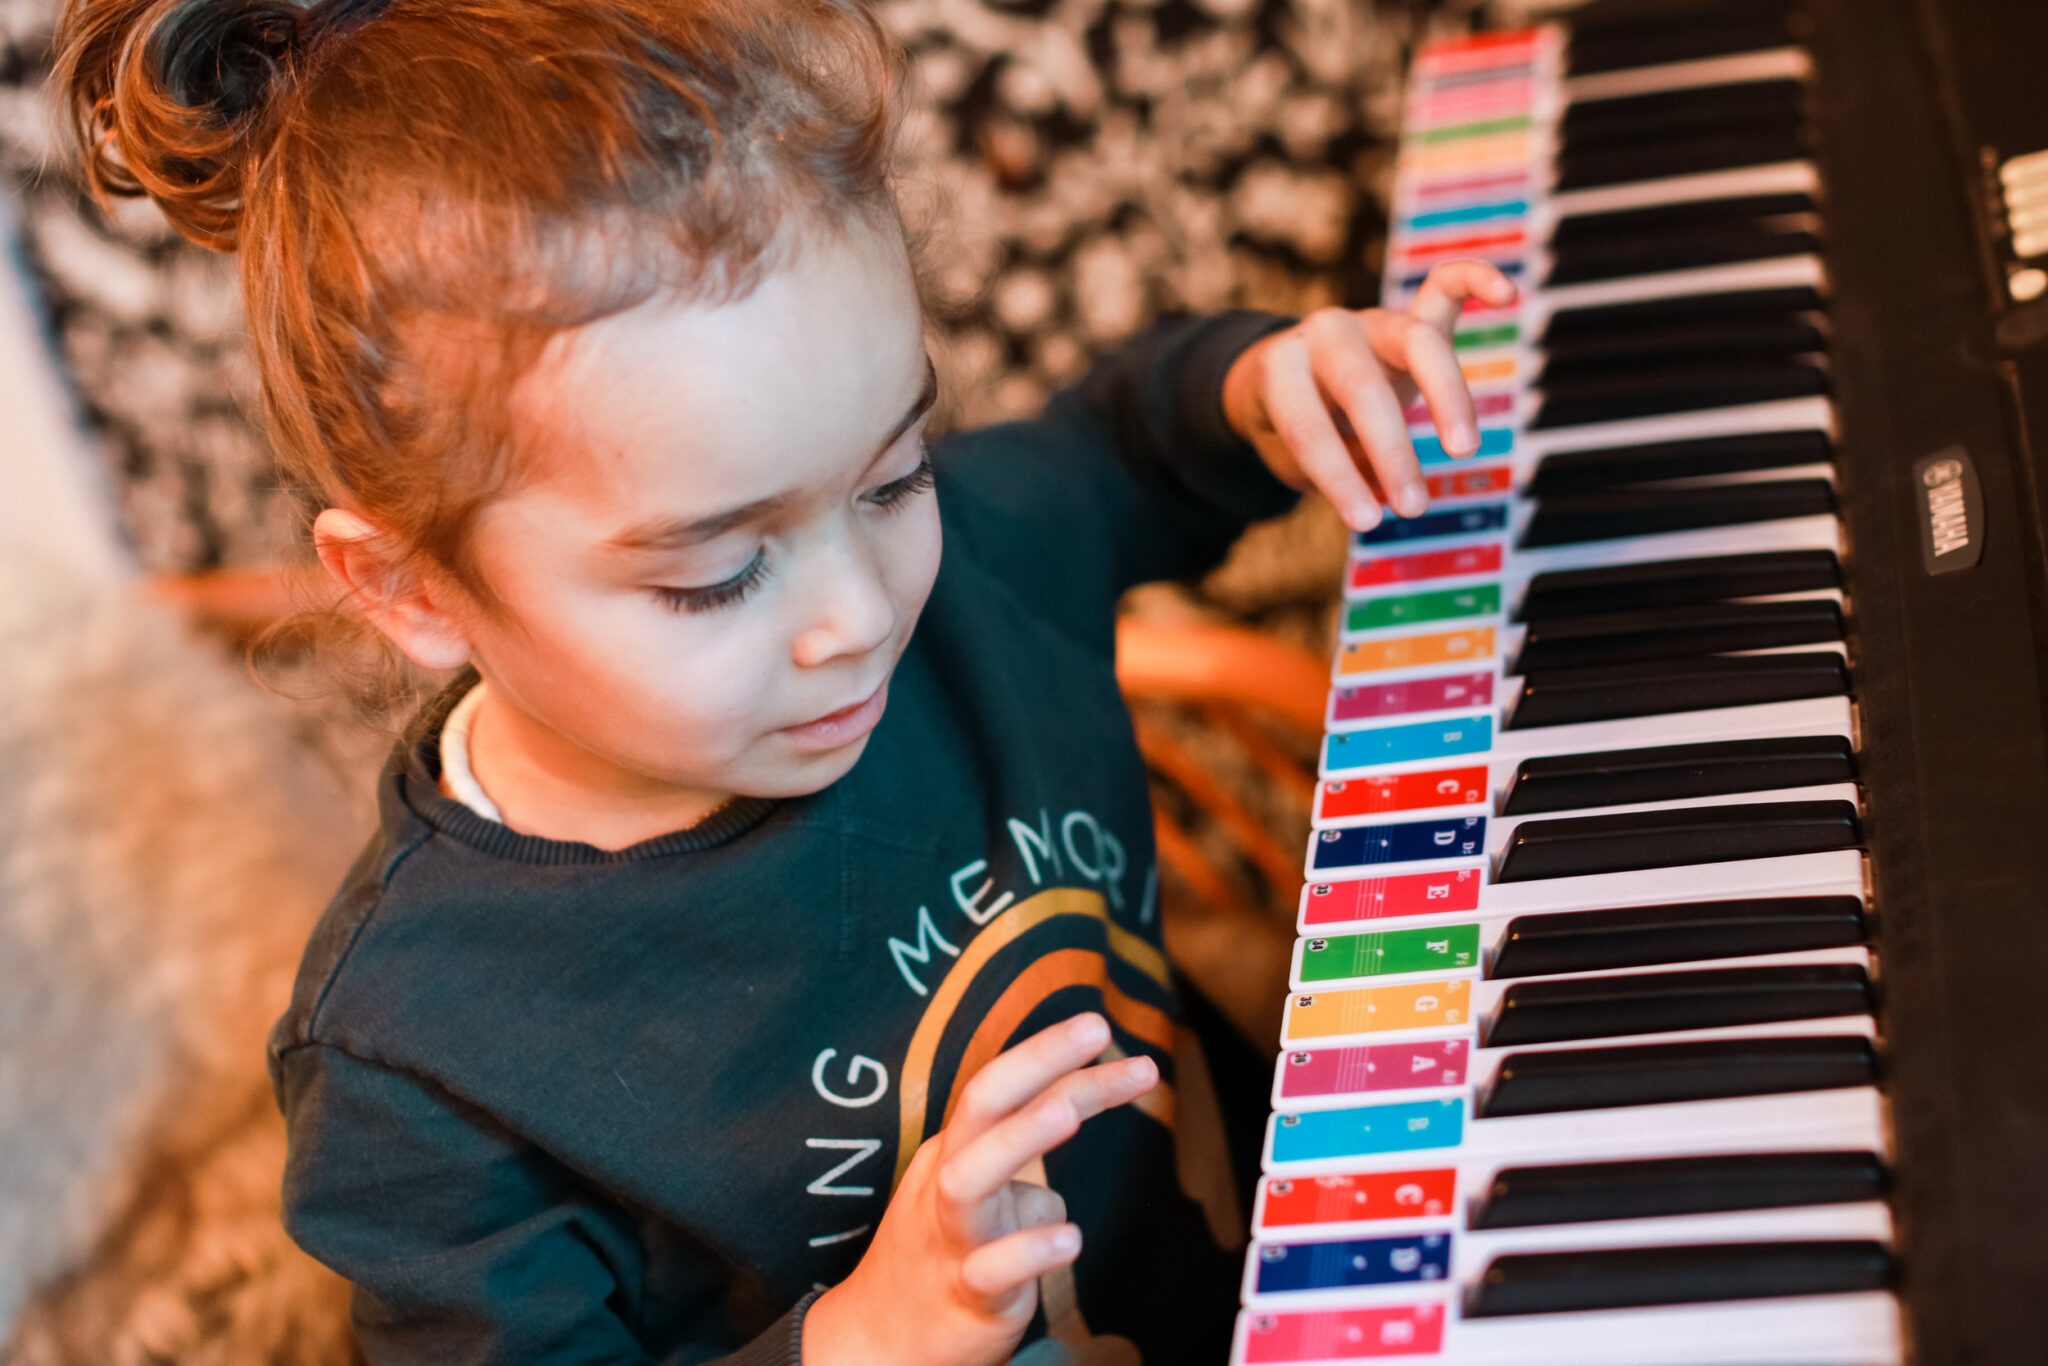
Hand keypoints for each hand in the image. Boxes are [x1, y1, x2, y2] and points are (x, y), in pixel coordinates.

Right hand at [802, 1014, 1156, 1365]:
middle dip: (1038, 1060)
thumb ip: (1024, 1149)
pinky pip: (992, 1270)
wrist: (879, 1344)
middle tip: (1097, 1027)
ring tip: (1069, 1111)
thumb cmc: (941, 1255)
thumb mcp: (982, 1190)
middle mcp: (947, 1182)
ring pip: (972, 1180)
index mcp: (955, 1150)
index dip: (1053, 1053)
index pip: (1004, 1087)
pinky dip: (1030, 1252)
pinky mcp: (964, 1297)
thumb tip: (1070, 1107)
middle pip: (982, 1105)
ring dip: (1020, 1140)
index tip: (1102, 1026)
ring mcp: (952, 1238)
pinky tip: (1072, 1239)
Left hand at [1221, 260, 1519, 531]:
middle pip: (1361, 385)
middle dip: (1390, 450)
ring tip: (1464, 451)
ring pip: (1416, 343)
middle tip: (1413, 508)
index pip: (1308, 425)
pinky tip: (1509, 294)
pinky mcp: (1409, 317)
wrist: (1281, 380)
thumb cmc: (1289, 427)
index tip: (1366, 524)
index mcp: (1280, 370)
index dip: (1337, 478)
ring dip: (1445, 398)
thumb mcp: (1293, 458)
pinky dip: (1476, 279)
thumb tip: (1385, 491)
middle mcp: (1325, 335)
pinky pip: (1445, 287)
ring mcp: (1371, 321)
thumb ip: (1340, 465)